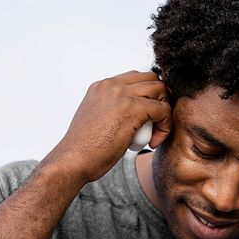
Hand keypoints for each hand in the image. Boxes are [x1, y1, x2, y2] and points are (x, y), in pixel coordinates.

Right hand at [47, 70, 171, 182]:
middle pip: (151, 79)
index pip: (136, 78)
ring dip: (164, 112)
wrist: (73, 160)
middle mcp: (111, 85)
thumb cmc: (84, 149)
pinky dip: (165, 126)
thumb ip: (112, 111)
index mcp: (102, 86)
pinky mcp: (132, 109)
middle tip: (156, 123)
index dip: (148, 96)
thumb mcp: (97, 120)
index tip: (148, 118)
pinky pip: (162, 110)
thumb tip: (130, 116)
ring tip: (154, 134)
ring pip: (160, 90)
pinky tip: (154, 143)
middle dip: (160, 99)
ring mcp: (121, 95)